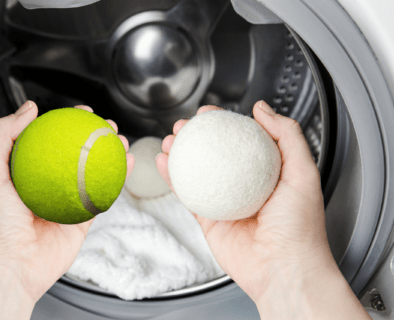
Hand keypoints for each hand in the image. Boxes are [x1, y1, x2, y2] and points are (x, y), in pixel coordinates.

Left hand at [0, 101, 134, 319]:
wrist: (7, 269)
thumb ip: (3, 136)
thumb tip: (28, 109)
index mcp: (25, 173)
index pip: (49, 141)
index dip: (65, 123)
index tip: (79, 113)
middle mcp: (47, 186)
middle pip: (76, 154)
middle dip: (94, 136)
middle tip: (105, 125)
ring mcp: (66, 202)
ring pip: (93, 172)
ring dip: (110, 154)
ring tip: (119, 139)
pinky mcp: (81, 220)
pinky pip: (102, 196)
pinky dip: (117, 179)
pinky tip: (125, 164)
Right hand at [156, 101, 370, 318]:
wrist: (285, 270)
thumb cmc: (301, 229)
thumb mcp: (304, 173)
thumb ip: (288, 136)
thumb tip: (263, 110)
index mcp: (268, 173)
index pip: (243, 140)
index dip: (225, 123)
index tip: (211, 112)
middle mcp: (245, 186)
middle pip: (216, 154)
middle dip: (197, 136)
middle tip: (186, 125)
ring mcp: (225, 203)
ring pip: (197, 172)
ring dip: (180, 153)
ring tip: (171, 139)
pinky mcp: (210, 220)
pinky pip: (188, 195)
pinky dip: (173, 179)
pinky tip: (165, 163)